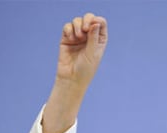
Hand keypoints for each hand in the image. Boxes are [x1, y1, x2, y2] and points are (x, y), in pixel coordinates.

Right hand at [42, 13, 107, 132]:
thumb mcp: (93, 53)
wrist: (71, 79)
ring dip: (77, 26)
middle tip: (85, 29)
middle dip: (86, 20)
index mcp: (99, 40)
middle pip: (89, 18)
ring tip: (78, 37)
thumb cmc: (85, 70)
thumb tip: (95, 22)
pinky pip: (67, 27)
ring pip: (77, 21)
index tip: (92, 26)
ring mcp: (77, 37)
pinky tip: (70, 38)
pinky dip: (69, 30)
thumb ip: (94, 37)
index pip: (100, 23)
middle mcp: (89, 37)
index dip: (96, 20)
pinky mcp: (66, 39)